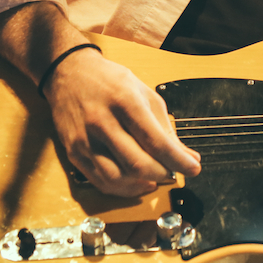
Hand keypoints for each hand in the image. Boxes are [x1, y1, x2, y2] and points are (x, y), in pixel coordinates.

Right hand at [43, 48, 200, 195]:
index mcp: (124, 102)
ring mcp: (85, 140)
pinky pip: (100, 181)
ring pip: (118, 179)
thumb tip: (187, 156)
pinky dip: (123, 188)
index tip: (193, 168)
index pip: (156, 141)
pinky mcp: (74, 153)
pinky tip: (136, 182)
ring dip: (142, 184)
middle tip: (174, 171)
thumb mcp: (144, 94)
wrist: (69, 74)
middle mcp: (102, 121)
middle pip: (138, 164)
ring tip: (156, 177)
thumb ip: (166, 128)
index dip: (178, 160)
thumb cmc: (110, 82)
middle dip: (163, 173)